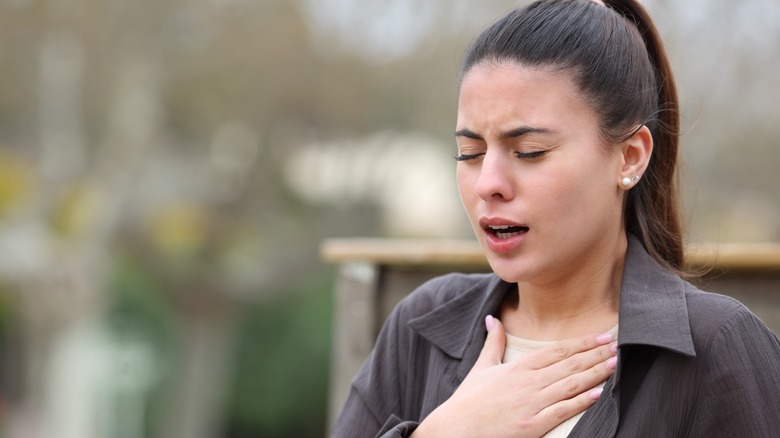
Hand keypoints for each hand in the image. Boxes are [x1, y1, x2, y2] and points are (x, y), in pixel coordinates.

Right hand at [412, 315, 617, 437]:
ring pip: (571, 385)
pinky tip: (598, 393)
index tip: (602, 336)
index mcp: (518, 367)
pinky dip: (582, 402)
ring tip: (615, 364)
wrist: (456, 428)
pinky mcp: (533, 425)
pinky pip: (563, 411)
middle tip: (618, 345)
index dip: (582, 343)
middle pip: (569, 365)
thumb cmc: (469, 399)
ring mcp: (532, 404)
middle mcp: (528, 382)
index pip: (557, 351)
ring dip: (595, 374)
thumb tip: (491, 318)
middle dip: (596, 354)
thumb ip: (493, 342)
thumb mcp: (482, 366)